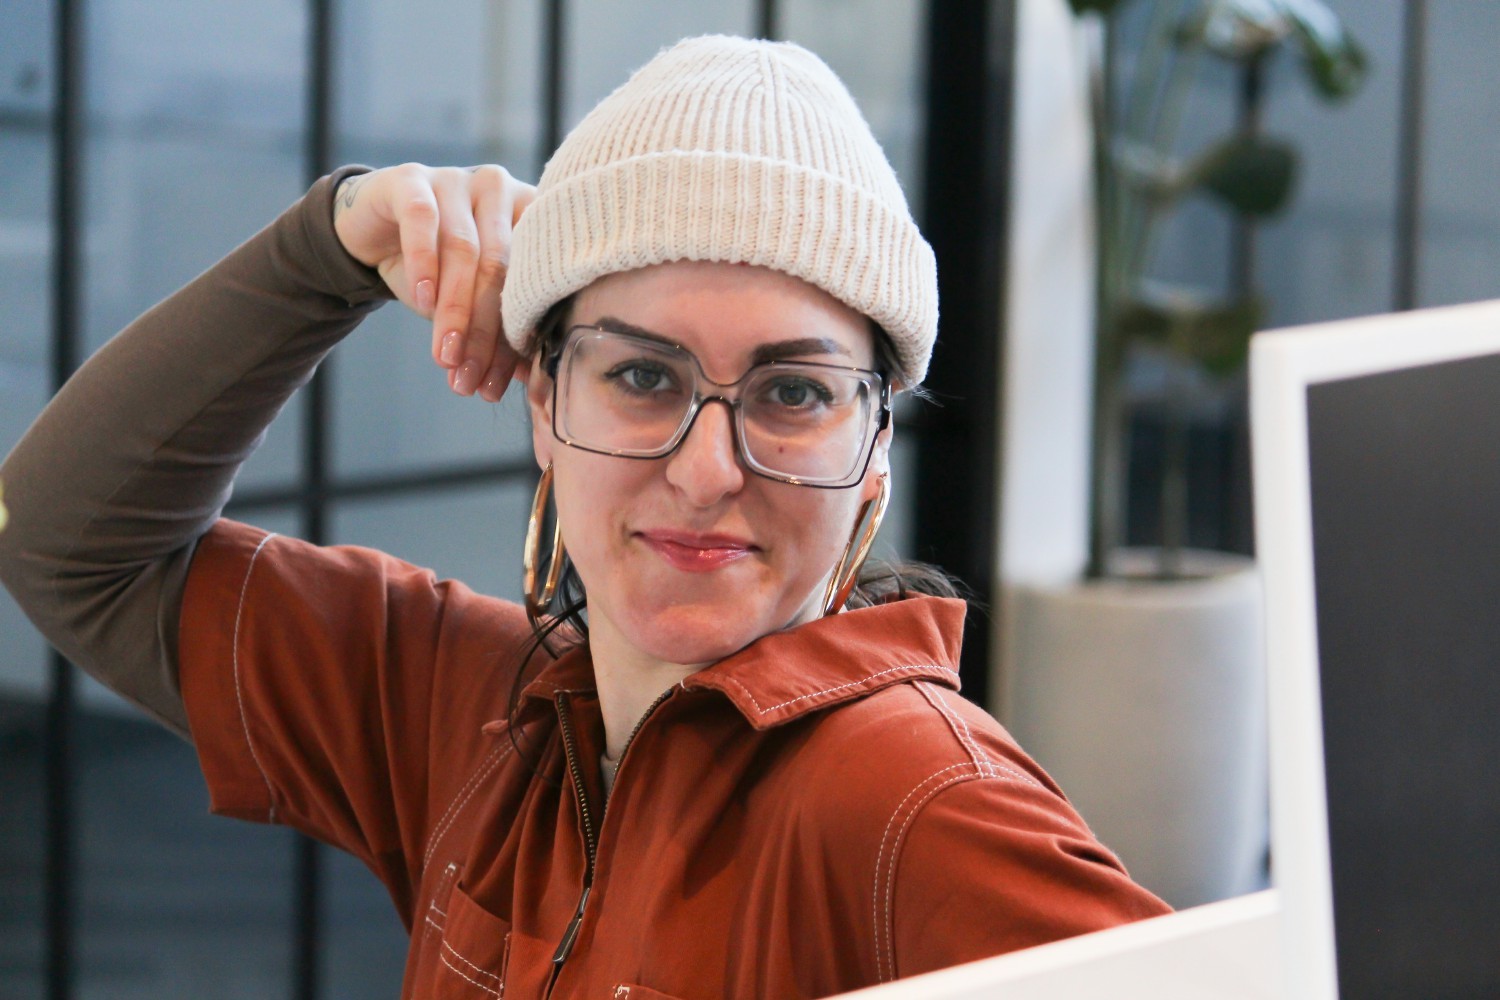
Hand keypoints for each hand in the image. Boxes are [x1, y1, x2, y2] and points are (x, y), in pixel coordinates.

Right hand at [333, 163, 534, 400]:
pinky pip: (423, 220)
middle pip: (499, 268)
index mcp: (530, 215)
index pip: (532, 282)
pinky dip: (424, 263)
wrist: (373, 230)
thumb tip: (535, 383)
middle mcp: (500, 190)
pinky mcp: (411, 178)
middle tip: (468, 379)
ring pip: (464, 250)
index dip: (516, 341)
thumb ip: (502, 332)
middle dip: (483, 333)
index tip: (498, 387)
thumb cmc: (436, 269)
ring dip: (454, 311)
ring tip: (445, 356)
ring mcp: (457, 179)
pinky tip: (422, 302)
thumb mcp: (470, 302)